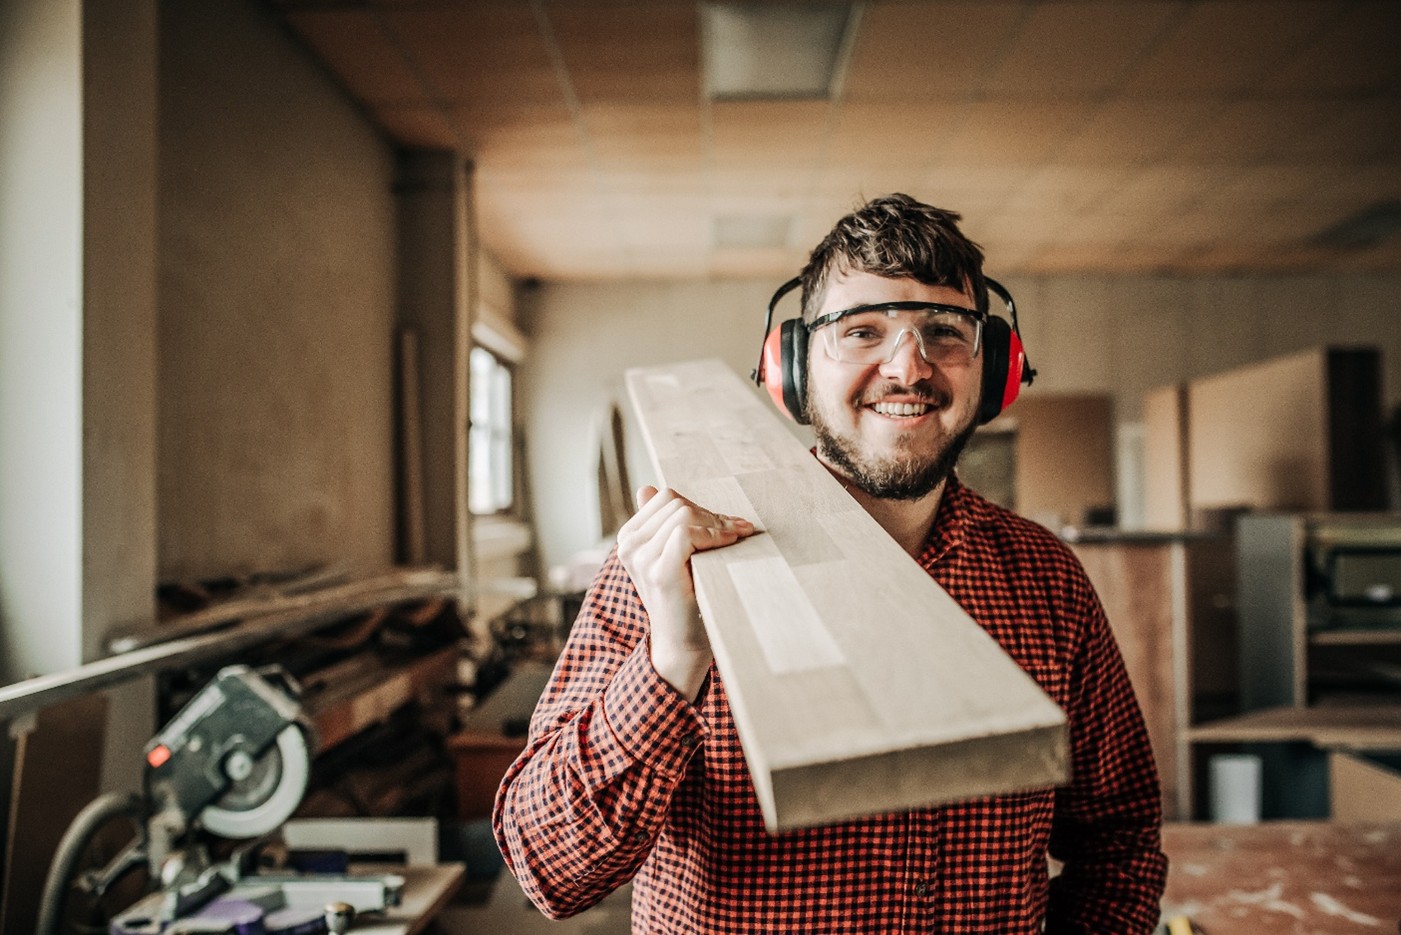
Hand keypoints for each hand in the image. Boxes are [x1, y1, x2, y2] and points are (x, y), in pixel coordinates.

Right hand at [617, 486, 754, 700]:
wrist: (684, 644)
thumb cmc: (686, 598)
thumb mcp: (671, 556)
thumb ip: (662, 524)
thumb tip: (647, 488)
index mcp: (629, 537)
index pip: (665, 497)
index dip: (699, 506)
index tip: (725, 523)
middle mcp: (629, 545)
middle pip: (676, 502)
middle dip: (711, 514)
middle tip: (737, 530)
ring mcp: (641, 558)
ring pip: (683, 514)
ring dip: (717, 524)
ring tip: (737, 537)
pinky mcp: (659, 572)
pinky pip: (686, 533)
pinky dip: (714, 534)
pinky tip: (731, 542)